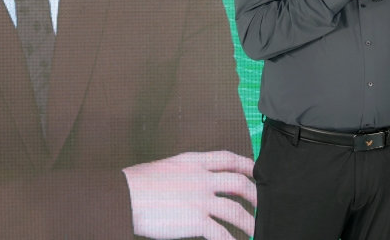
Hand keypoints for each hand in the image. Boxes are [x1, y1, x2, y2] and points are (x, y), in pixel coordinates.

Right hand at [123, 150, 255, 239]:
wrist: (123, 196)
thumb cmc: (139, 184)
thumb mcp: (169, 167)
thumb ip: (188, 171)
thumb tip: (201, 179)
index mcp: (194, 161)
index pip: (229, 158)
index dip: (248, 164)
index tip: (258, 171)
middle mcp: (201, 178)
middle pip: (240, 183)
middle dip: (257, 195)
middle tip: (266, 205)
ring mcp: (200, 199)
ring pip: (236, 210)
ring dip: (251, 223)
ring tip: (258, 231)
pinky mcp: (195, 220)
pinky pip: (222, 233)